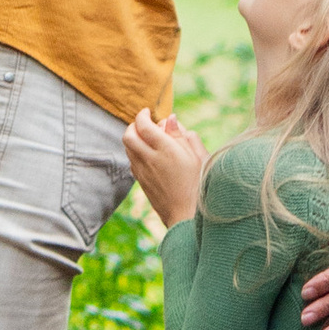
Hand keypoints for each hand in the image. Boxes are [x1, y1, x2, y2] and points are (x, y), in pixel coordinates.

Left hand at [123, 108, 206, 224]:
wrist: (188, 217)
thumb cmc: (200, 186)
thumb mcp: (199, 157)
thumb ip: (184, 136)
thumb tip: (170, 119)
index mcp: (166, 150)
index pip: (143, 125)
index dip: (142, 115)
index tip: (148, 112)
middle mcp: (150, 160)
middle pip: (128, 135)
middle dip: (133, 125)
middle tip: (144, 123)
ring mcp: (143, 173)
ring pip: (128, 149)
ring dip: (133, 138)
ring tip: (147, 138)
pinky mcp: (142, 183)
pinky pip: (131, 162)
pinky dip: (135, 153)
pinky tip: (149, 155)